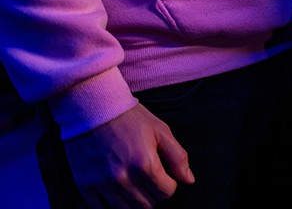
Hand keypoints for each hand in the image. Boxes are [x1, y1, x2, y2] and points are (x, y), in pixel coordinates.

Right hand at [64, 103, 193, 208]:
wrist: (93, 108)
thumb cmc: (130, 117)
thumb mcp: (160, 131)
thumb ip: (178, 158)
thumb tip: (189, 180)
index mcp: (144, 163)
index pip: (166, 192)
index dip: (169, 184)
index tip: (164, 175)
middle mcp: (123, 178)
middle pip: (147, 204)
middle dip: (153, 194)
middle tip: (150, 179)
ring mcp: (102, 184)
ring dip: (135, 201)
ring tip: (135, 185)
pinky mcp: (86, 187)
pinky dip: (113, 205)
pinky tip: (118, 192)